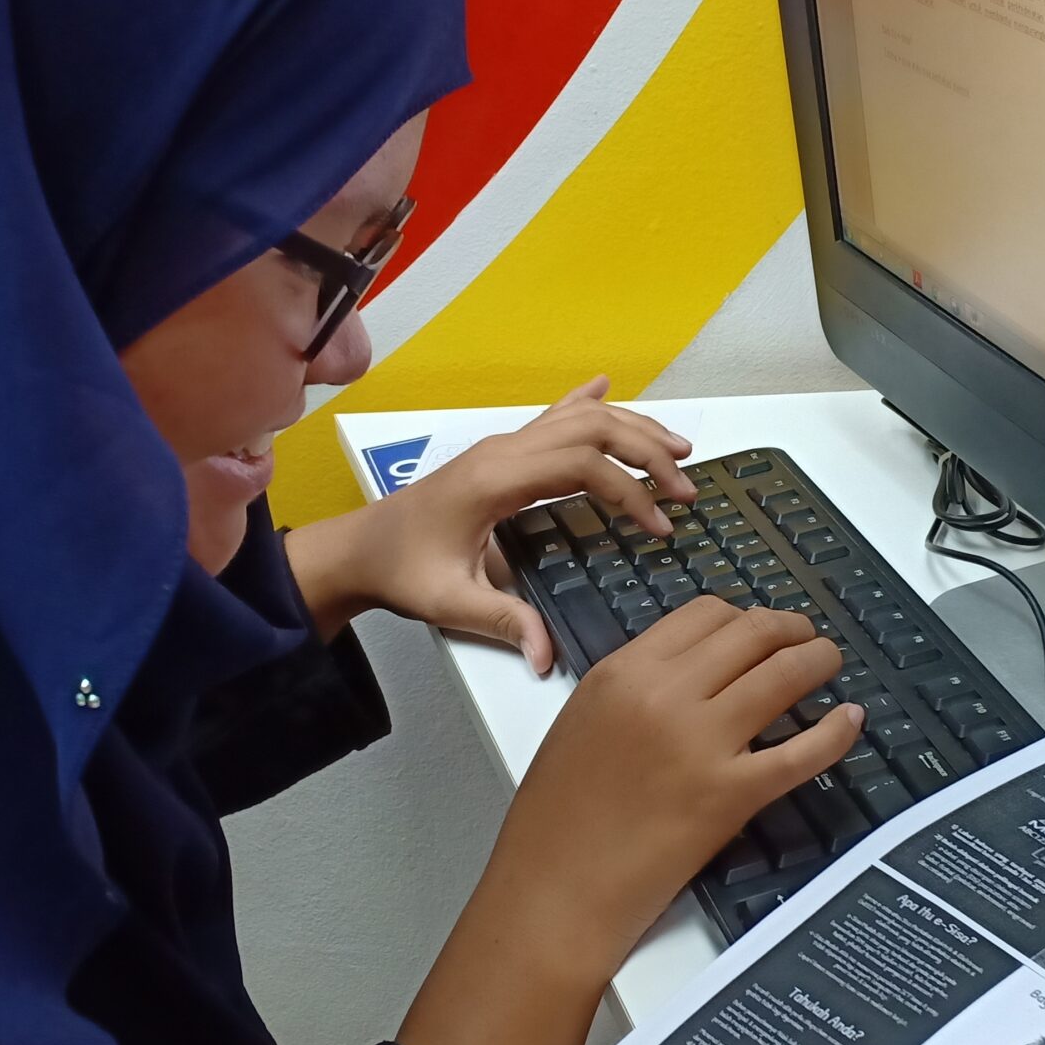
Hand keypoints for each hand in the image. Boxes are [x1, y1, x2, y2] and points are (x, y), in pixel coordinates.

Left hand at [285, 376, 695, 664]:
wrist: (358, 548)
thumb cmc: (400, 570)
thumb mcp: (450, 602)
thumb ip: (505, 624)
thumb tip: (547, 658)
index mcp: (495, 479)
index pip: (582, 466)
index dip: (628, 492)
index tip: (660, 526)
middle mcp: (503, 451)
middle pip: (591, 428)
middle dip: (645, 451)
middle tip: (686, 487)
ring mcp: (502, 446)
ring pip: (578, 418)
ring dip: (630, 428)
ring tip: (676, 451)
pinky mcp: (500, 453)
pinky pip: (551, 416)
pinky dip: (585, 402)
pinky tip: (604, 386)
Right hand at [398, 599, 867, 1044]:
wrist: (554, 892)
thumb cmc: (557, 823)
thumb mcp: (582, 726)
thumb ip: (632, 692)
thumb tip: (690, 678)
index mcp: (622, 672)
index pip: (704, 614)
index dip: (745, 616)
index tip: (760, 630)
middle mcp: (664, 695)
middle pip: (752, 632)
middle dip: (790, 629)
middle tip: (806, 641)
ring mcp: (701, 743)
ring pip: (784, 674)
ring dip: (818, 661)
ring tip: (828, 665)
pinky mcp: (731, 795)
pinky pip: (802, 750)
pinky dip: (836, 731)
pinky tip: (849, 720)